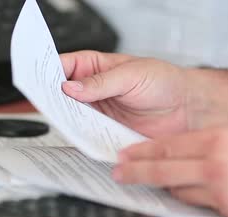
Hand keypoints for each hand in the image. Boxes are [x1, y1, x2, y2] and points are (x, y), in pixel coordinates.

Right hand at [60, 51, 192, 137]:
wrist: (187, 109)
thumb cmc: (164, 82)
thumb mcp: (131, 75)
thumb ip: (100, 82)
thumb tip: (71, 87)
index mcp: (94, 67)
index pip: (63, 67)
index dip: (49, 74)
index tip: (40, 83)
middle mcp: (92, 91)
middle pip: (61, 95)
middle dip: (53, 99)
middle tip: (48, 105)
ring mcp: (97, 113)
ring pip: (71, 117)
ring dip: (65, 120)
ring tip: (62, 122)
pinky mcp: (105, 133)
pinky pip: (86, 136)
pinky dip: (81, 138)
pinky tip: (78, 137)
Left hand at [113, 127, 227, 216]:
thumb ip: (212, 142)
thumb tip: (184, 151)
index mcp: (219, 139)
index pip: (168, 146)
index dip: (143, 151)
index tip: (126, 153)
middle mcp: (215, 166)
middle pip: (163, 169)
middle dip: (136, 171)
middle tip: (118, 171)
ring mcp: (221, 192)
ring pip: (179, 190)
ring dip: (165, 185)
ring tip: (149, 181)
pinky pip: (199, 206)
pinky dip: (190, 199)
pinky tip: (183, 194)